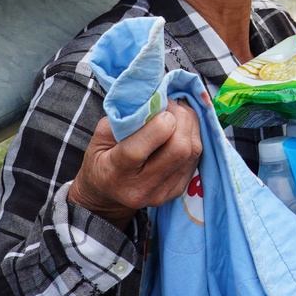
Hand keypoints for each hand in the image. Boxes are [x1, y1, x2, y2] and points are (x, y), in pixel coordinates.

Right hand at [67, 99, 202, 229]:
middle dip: (181, 119)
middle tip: (171, 105)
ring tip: (177, 113)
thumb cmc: (101, 159)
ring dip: (190, 125)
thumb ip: (124, 119)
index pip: (141, 149)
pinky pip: (195, 158)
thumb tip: (155, 101)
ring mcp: (163, 192)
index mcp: (116, 172)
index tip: (158, 106)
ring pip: (193, 152)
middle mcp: (142, 187)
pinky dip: (192, 138)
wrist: (107, 194)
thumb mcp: (99, 136)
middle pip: (179, 149)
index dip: (158, 122)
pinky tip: (181, 129)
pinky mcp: (177, 190)